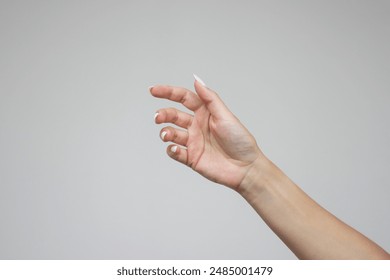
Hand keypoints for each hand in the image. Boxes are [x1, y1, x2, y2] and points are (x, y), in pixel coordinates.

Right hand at [150, 75, 263, 189]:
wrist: (246, 168)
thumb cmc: (240, 140)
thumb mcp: (225, 115)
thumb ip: (210, 98)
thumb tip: (196, 79)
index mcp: (205, 113)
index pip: (183, 98)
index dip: (168, 92)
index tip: (153, 90)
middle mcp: (196, 126)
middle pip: (173, 115)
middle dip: (163, 114)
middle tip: (157, 117)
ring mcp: (193, 142)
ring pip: (171, 133)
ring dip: (165, 132)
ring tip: (167, 135)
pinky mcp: (191, 158)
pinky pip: (174, 152)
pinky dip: (171, 150)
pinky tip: (177, 149)